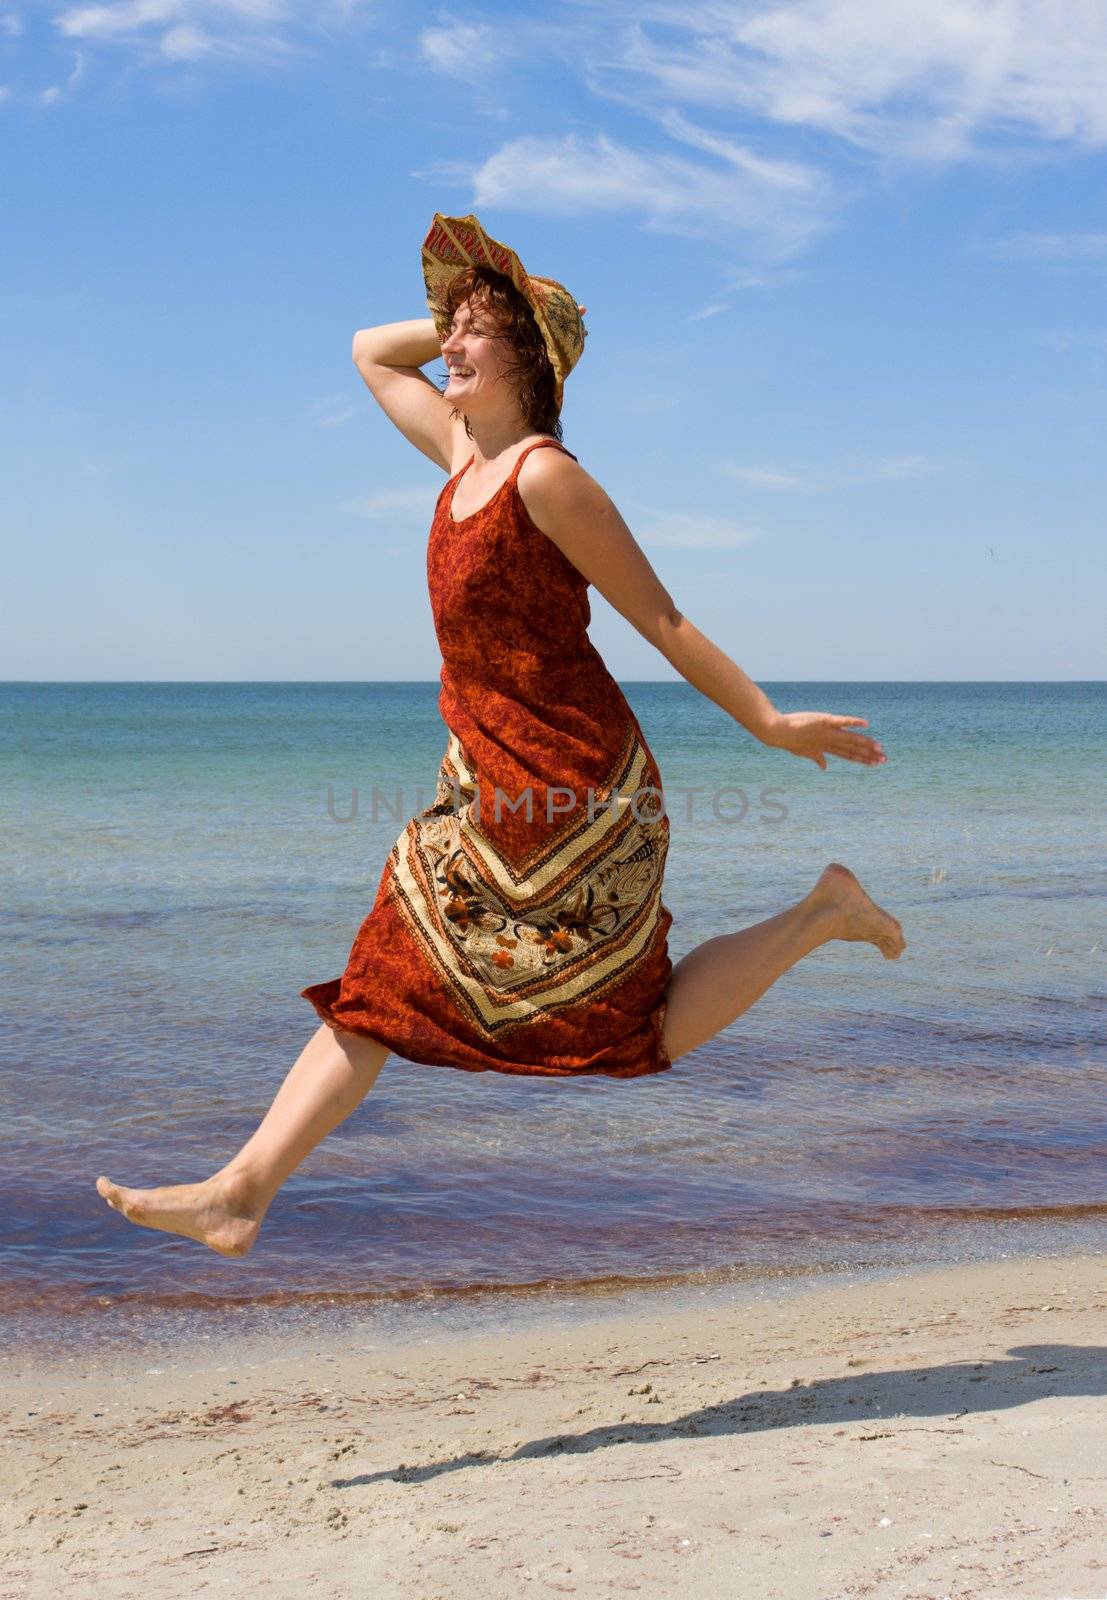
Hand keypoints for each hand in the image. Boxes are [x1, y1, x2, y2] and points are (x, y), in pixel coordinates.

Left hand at [763, 711, 885, 770]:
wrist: (777, 732)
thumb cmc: (789, 740)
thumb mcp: (804, 751)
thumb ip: (817, 758)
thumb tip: (824, 768)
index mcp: (826, 749)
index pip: (848, 755)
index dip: (862, 760)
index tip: (875, 764)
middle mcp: (829, 742)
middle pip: (853, 749)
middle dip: (869, 754)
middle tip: (885, 759)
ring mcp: (828, 732)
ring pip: (851, 738)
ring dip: (866, 743)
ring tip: (879, 747)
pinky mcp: (825, 721)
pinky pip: (842, 721)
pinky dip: (853, 722)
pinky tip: (866, 724)